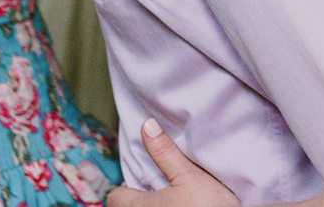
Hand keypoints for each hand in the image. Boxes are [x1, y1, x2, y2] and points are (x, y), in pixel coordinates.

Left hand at [105, 118, 237, 206]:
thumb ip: (166, 153)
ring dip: (151, 206)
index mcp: (141, 205)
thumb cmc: (209, 206)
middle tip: (159, 189)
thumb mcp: (191, 175)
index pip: (115, 197)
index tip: (145, 182)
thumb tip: (147, 125)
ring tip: (173, 200)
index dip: (126, 188)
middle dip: (139, 198)